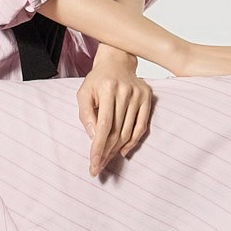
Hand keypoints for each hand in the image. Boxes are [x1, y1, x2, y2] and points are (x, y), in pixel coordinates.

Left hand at [76, 54, 152, 176]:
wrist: (116, 62)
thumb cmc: (98, 80)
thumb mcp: (83, 94)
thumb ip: (86, 114)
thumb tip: (94, 137)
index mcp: (107, 88)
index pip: (103, 125)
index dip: (98, 147)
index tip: (93, 163)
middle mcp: (125, 91)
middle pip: (116, 130)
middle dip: (106, 152)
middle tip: (98, 167)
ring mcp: (138, 95)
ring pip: (128, 131)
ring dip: (117, 149)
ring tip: (107, 160)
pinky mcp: (147, 98)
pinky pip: (141, 126)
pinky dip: (133, 141)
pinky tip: (123, 151)